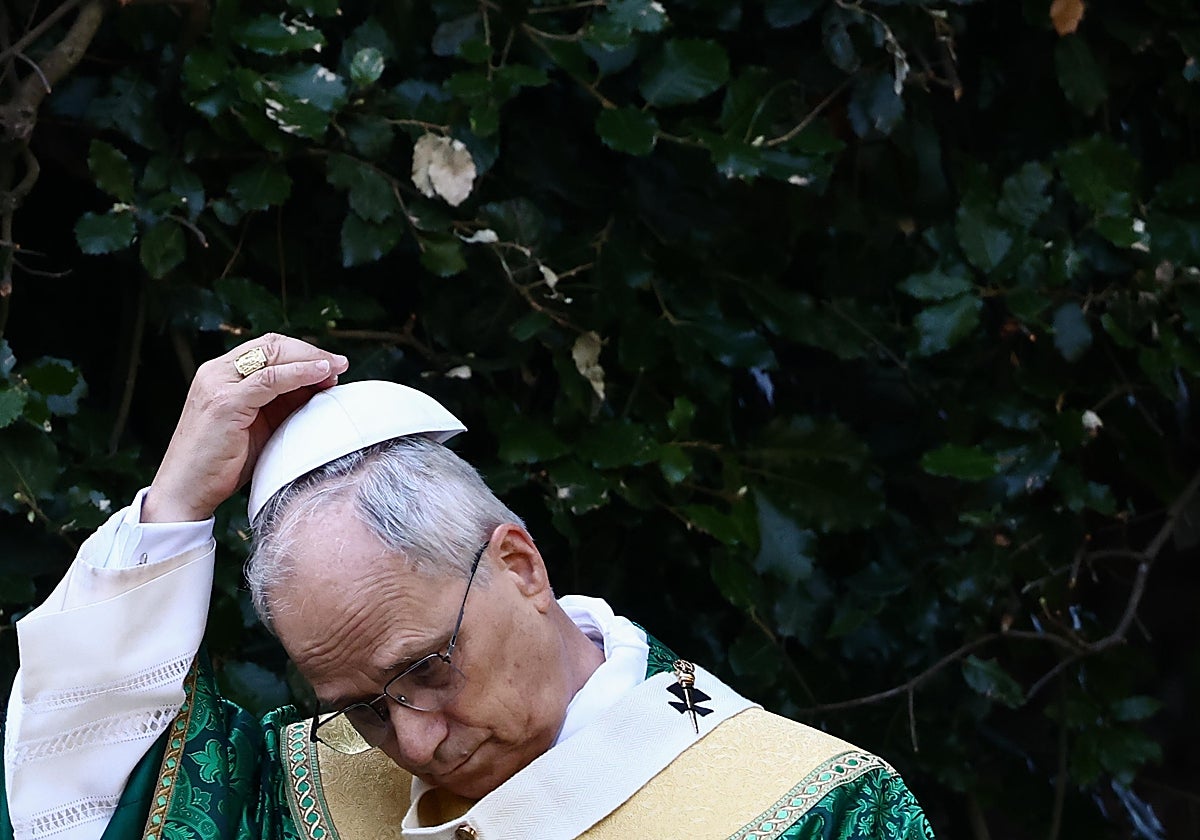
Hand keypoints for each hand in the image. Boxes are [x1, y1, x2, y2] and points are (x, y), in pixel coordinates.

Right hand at [142, 334, 349, 522]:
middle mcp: (216, 372)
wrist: (186, 491)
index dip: (303, 352)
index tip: (331, 365)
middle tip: (340, 364)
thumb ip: (281, 405)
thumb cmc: (223, 463)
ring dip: (310, 360)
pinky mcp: (224, 402)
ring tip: (337, 369)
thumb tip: (318, 390)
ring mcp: (218, 384)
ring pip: (273, 356)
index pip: (268, 347)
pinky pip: (270, 379)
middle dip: (311, 352)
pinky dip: (299, 373)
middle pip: (272, 345)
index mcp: (222, 374)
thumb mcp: (258, 426)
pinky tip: (320, 375)